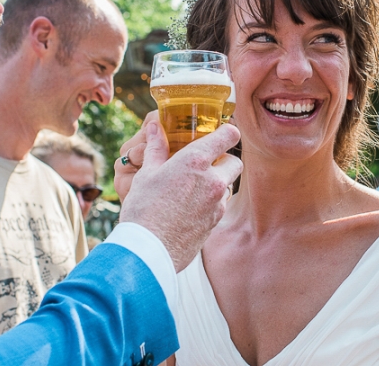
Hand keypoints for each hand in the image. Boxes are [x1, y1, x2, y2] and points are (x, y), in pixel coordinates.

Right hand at [118, 119, 241, 271]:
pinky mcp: (216, 222)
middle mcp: (213, 180)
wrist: (149, 251)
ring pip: (228, 184)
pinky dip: (211, 200)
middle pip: (235, 160)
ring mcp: (217, 203)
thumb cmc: (143, 209)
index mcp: (195, 161)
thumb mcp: (146, 173)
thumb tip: (154, 127)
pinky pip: (220, 204)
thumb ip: (155, 148)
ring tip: (192, 186)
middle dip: (223, 158)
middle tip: (203, 162)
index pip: (228, 135)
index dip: (226, 131)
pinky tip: (190, 205)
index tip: (219, 132)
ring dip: (218, 181)